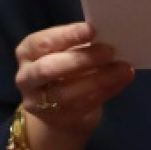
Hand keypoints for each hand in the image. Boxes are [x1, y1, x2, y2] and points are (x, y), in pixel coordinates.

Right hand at [12, 22, 134, 149]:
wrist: (59, 109)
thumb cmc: (65, 68)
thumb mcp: (65, 51)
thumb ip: (79, 44)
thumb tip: (108, 35)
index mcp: (27, 51)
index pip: (43, 42)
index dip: (67, 35)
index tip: (92, 30)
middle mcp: (26, 77)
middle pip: (49, 69)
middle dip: (81, 59)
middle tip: (110, 51)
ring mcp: (38, 102)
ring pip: (67, 92)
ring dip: (99, 79)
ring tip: (124, 68)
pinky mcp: (56, 119)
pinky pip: (82, 105)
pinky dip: (105, 92)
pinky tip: (121, 81)